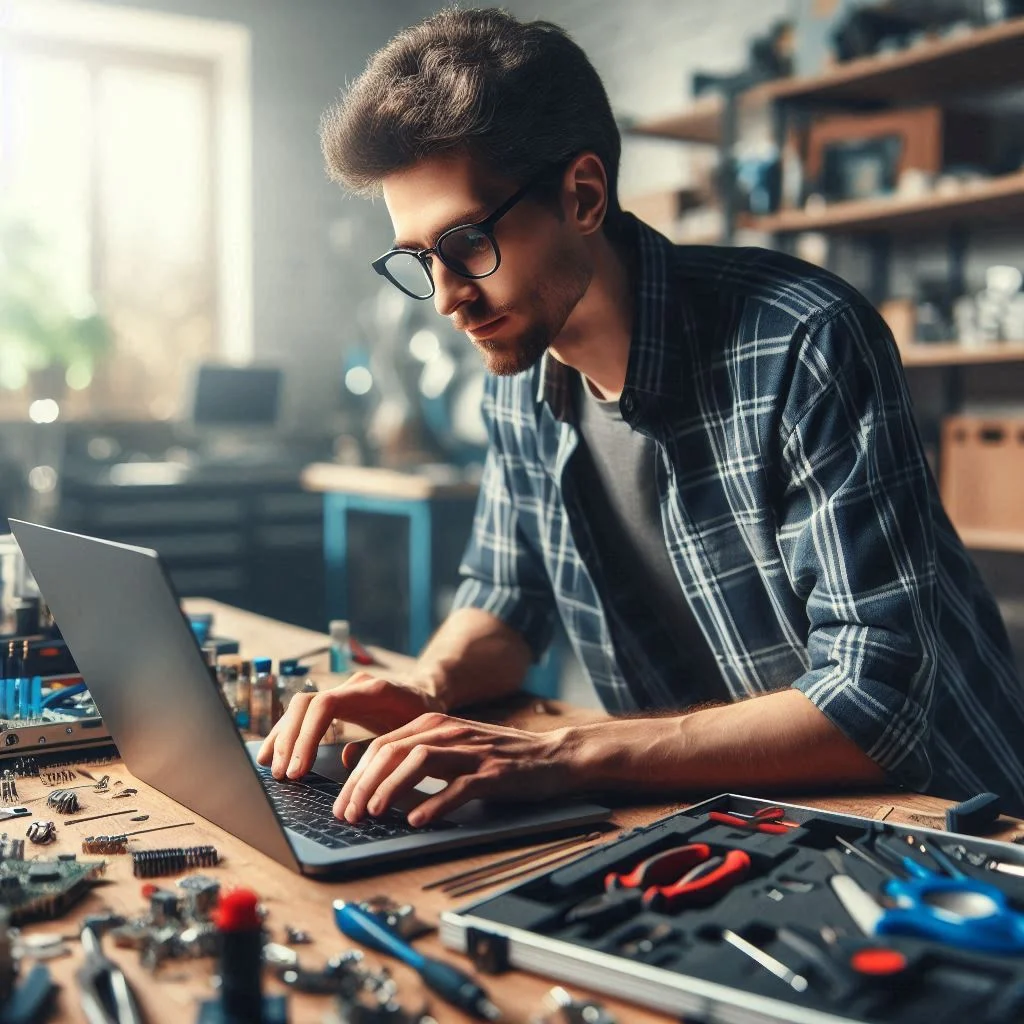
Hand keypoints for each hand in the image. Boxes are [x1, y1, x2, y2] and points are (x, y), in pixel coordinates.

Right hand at [255, 672, 443, 780]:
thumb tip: (347, 766)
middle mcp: (350, 686)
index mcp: (370, 691)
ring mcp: (340, 692)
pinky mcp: (333, 703)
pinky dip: (286, 735)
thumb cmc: (422, 717)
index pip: (325, 705)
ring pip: (299, 708)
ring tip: (271, 768)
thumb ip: (384, 746)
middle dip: (289, 741)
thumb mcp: (412, 732)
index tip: (299, 769)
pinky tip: (272, 754)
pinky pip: (302, 715)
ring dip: (282, 738)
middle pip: (305, 705)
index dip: (307, 737)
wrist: (427, 695)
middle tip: (282, 775)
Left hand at [333, 712, 578, 826]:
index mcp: (433, 725)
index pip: (381, 746)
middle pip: (392, 752)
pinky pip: (459, 786)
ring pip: (419, 762)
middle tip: (347, 815)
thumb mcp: (450, 748)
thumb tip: (363, 770)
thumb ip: (412, 754)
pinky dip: (435, 803)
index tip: (340, 805)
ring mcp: (471, 751)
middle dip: (363, 785)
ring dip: (390, 789)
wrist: (552, 755)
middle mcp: (448, 732)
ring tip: (372, 813)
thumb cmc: (497, 757)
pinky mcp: (494, 772)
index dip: (355, 776)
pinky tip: (418, 820)